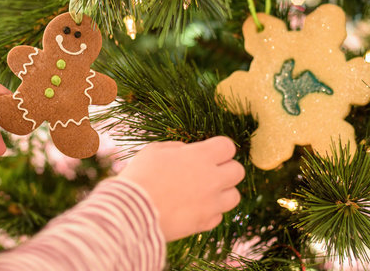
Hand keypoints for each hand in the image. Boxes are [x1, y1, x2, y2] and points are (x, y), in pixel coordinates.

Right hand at [119, 136, 243, 241]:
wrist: (131, 211)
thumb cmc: (140, 176)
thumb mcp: (154, 150)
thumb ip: (177, 148)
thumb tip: (187, 151)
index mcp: (200, 156)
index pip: (228, 146)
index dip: (219, 148)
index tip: (209, 152)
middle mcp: (212, 179)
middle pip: (238, 171)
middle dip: (226, 169)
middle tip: (209, 172)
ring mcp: (211, 203)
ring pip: (235, 196)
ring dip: (223, 192)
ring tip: (204, 192)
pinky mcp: (205, 223)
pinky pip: (218, 216)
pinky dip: (210, 212)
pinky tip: (193, 208)